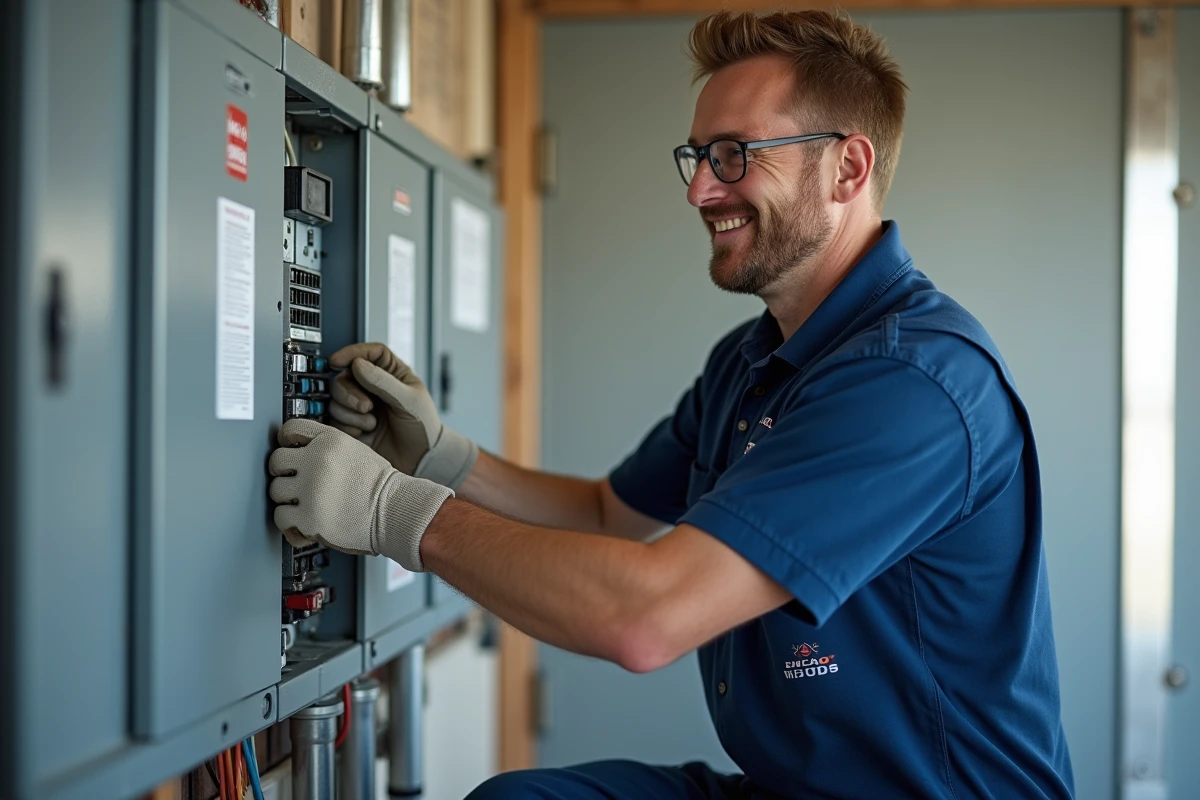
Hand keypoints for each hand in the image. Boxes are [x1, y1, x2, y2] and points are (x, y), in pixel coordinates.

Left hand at [268, 418, 453, 569]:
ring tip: (304, 505)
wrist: (396, 512)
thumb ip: (326, 448)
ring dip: (287, 500)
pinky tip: (303, 523)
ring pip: (275, 490)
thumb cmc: (380, 487)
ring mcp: (310, 490)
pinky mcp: (307, 517)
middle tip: (296, 483)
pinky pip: (280, 517)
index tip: (288, 451)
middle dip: (284, 473)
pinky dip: (290, 523)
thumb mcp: (356, 451)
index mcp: (330, 441)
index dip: (285, 441)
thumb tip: (297, 452)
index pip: (289, 429)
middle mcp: (317, 461)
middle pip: (276, 461)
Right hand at [327, 343, 477, 489]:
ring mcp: (360, 406)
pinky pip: (335, 419)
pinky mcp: (352, 425)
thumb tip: (358, 364)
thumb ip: (384, 382)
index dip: (351, 353)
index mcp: (392, 374)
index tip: (336, 361)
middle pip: (345, 376)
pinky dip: (347, 426)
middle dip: (349, 392)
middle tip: (366, 407)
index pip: (369, 354)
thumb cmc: (423, 428)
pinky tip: (364, 433)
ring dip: (350, 412)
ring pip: (336, 398)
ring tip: (372, 424)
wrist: (420, 461)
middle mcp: (373, 387)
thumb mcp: (409, 401)